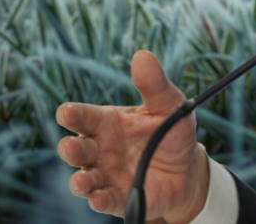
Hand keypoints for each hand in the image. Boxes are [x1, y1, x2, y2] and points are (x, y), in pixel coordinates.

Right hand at [56, 50, 208, 222]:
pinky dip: (98, 200)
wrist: (188, 168)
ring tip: (83, 180)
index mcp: (106, 123)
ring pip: (83, 179)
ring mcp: (106, 175)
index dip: (70, 114)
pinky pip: (103, 200)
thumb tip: (143, 55)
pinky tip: (99, 197)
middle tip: (73, 147)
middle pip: (75, 149)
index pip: (81, 117)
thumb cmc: (171, 132)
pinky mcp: (118, 198)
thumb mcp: (169, 105)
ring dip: (80, 180)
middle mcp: (100, 150)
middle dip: (70, 149)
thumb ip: (154, 84)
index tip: (66, 113)